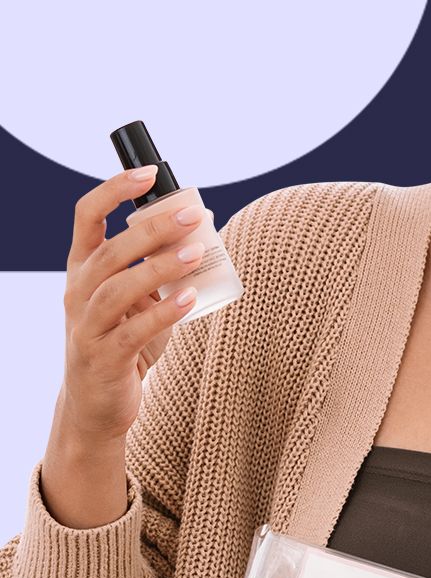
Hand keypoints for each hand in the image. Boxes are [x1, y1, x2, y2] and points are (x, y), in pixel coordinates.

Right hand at [60, 167, 208, 442]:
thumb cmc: (124, 340)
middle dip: (153, 229)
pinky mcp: (103, 358)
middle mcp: (78, 291)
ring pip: (118, 288)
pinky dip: (163, 312)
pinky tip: (190, 298)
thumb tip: (204, 220)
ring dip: (159, 267)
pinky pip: (133, 331)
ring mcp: (86, 326)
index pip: (86, 215)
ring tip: (195, 253)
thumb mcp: (140, 297)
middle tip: (193, 215)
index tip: (150, 173)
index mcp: (84, 267)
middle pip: (111, 250)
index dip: (115, 190)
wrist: (97, 404)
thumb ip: (162, 262)